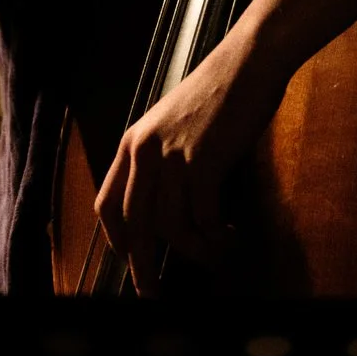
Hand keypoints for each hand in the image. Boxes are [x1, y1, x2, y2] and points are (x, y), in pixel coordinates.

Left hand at [95, 24, 282, 278]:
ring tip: (217, 253)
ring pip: (170, 227)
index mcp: (133, 144)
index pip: (108, 205)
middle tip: (154, 294)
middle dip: (142, 267)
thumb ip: (164, 161)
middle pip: (133, 226)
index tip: (131, 264)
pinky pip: (203, 217)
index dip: (118, 242)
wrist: (248, 61)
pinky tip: (229, 235)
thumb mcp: (176, 126)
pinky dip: (216, 235)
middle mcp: (144, 151)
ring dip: (195, 250)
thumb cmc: (219, 93)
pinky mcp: (204, 160)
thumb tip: (168, 208)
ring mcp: (172, 155)